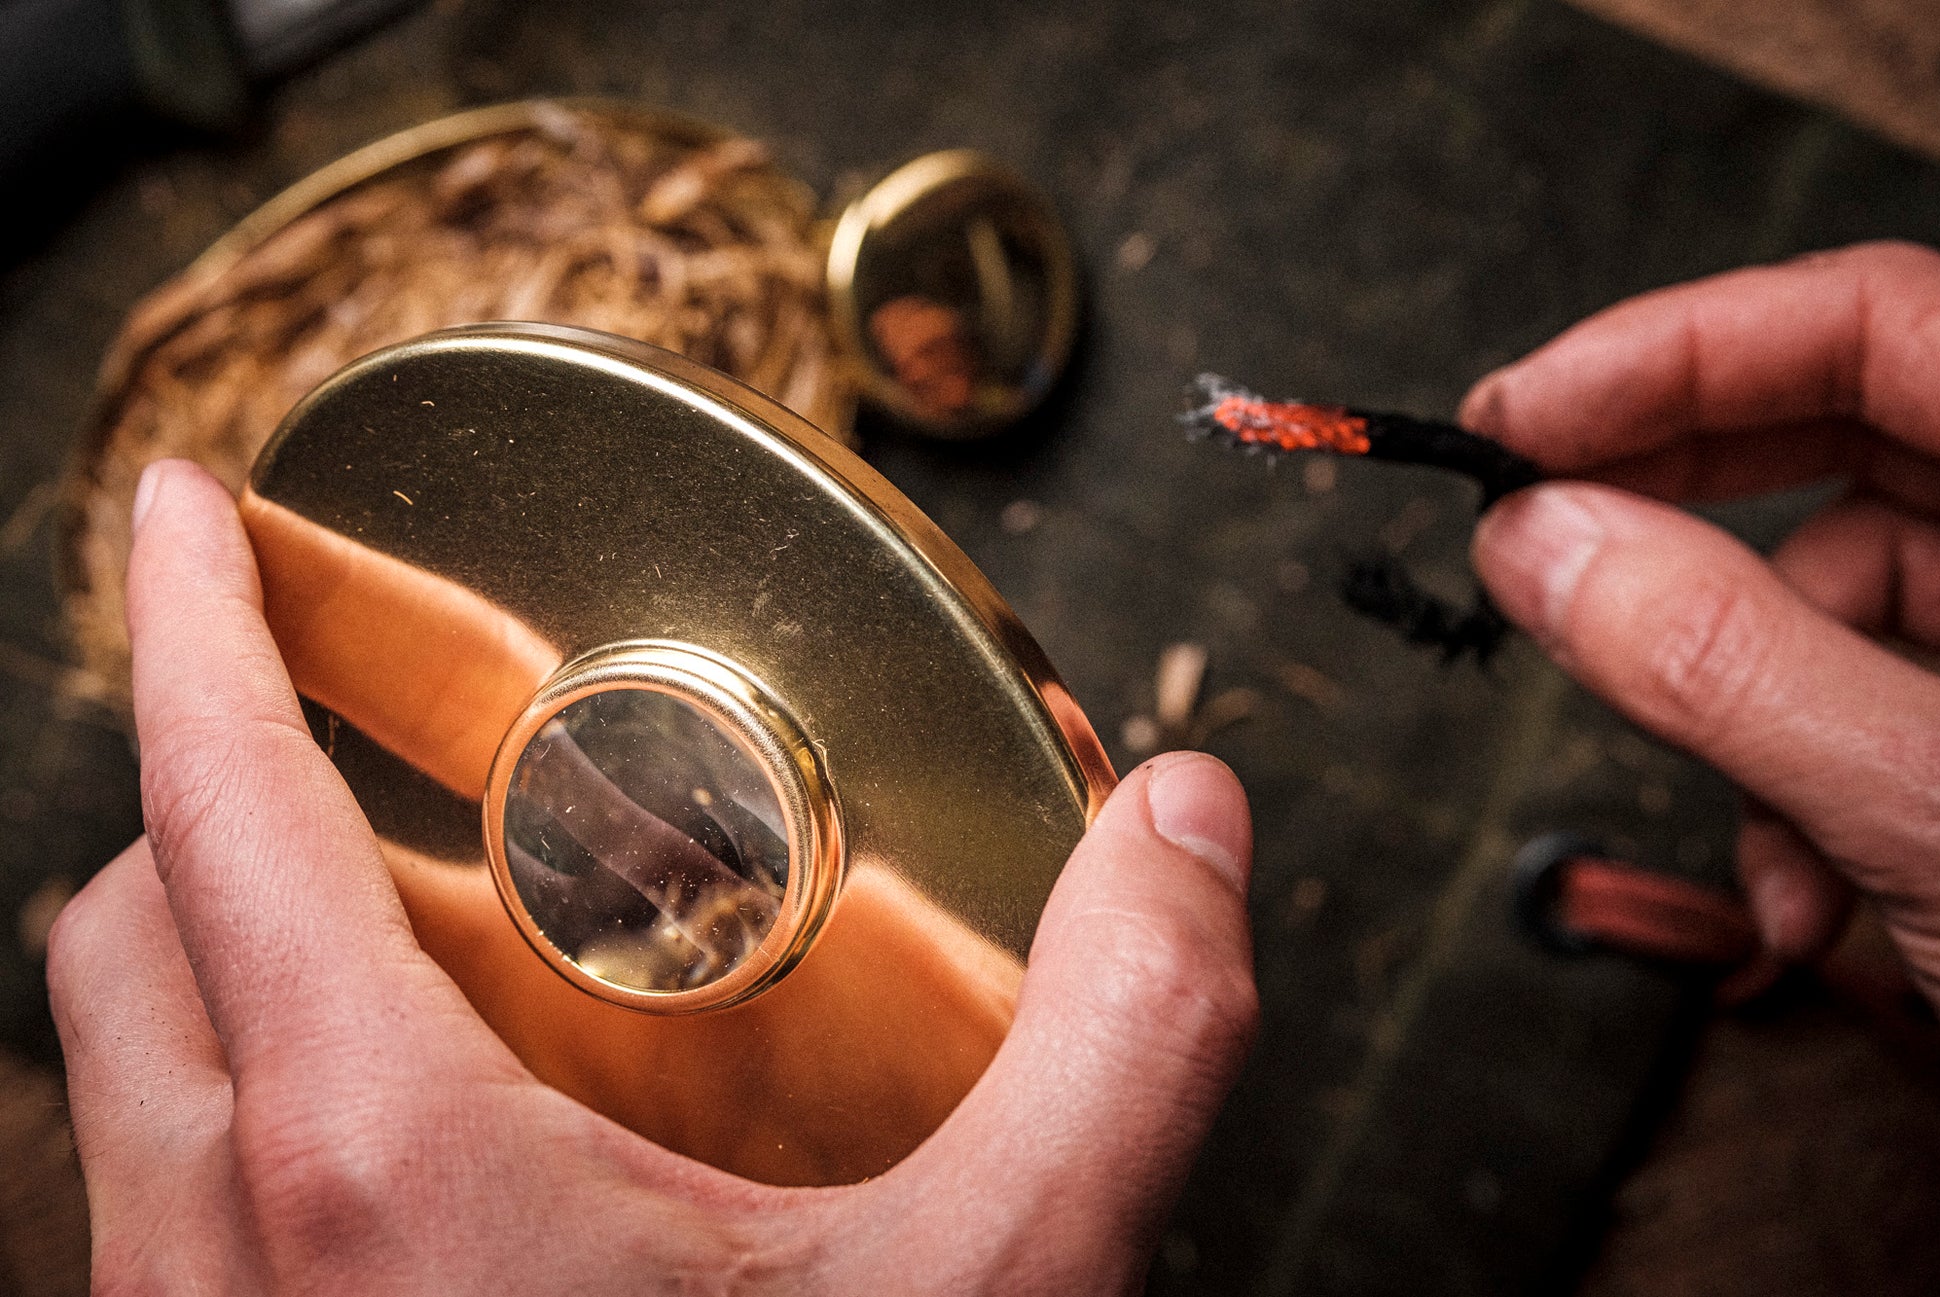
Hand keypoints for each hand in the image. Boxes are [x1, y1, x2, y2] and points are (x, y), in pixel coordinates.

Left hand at [49, 460, 1257, 1293]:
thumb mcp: (994, 1296)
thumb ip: (1122, 1043)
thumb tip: (1190, 829)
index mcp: (368, 1170)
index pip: (212, 808)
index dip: (197, 625)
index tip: (185, 503)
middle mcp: (215, 1254)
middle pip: (125, 921)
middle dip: (222, 800)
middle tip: (391, 777)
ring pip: (122, 1071)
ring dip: (234, 961)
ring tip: (430, 953)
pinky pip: (166, 1205)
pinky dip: (258, 1116)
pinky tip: (446, 1163)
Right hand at [1464, 240, 1939, 1008]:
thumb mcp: (1938, 809)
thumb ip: (1729, 659)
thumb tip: (1539, 543)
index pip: (1875, 322)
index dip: (1670, 349)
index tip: (1516, 423)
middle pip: (1849, 427)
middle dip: (1679, 503)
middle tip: (1533, 534)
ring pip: (1845, 589)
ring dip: (1752, 716)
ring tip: (1765, 856)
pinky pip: (1872, 697)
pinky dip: (1809, 792)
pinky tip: (1819, 897)